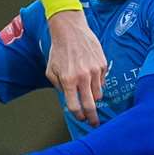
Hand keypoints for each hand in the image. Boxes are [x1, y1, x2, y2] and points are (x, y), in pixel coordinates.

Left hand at [45, 9, 107, 126]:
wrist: (70, 30)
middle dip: (92, 118)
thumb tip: (69, 99)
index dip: (78, 116)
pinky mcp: (102, 65)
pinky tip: (90, 74)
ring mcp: (94, 71)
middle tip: (95, 124)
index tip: (81, 119)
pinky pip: (102, 81)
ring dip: (93, 97)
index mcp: (68, 81)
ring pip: (98, 94)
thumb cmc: (59, 51)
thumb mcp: (51, 71)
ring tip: (88, 91)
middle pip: (90, 105)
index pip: (74, 106)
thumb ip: (58, 86)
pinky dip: (97, 82)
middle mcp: (82, 77)